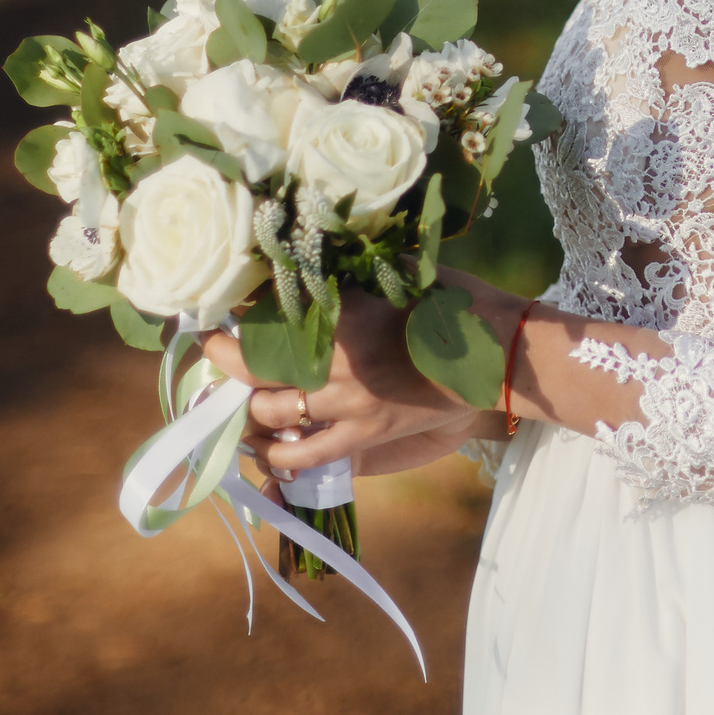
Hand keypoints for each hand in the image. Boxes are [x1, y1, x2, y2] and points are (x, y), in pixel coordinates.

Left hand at [201, 286, 500, 476]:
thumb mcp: (404, 274)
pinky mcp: (364, 435)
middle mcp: (335, 362)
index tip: (226, 306)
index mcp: (344, 314)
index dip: (241, 312)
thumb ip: (357, 274)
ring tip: (239, 394)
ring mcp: (348, 403)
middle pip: (254, 366)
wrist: (501, 355)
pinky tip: (265, 446)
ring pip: (269, 412)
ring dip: (247, 405)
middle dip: (224, 356)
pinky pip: (305, 455)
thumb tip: (318, 260)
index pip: (270, 313)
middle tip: (212, 345)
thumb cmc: (458, 304)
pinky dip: (278, 454)